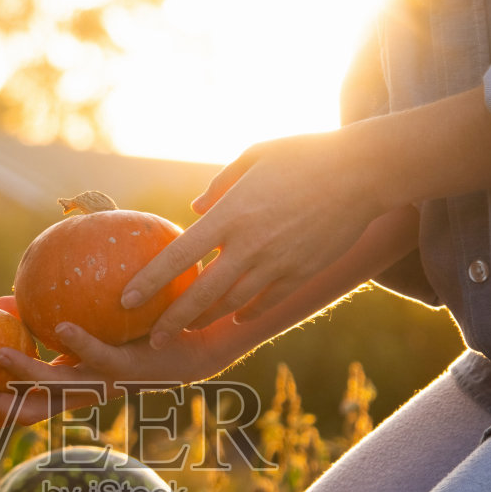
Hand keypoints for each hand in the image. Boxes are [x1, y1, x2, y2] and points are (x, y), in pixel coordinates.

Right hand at [0, 316, 245, 428]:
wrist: (202, 336)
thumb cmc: (139, 324)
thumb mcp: (86, 317)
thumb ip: (43, 313)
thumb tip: (2, 298)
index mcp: (68, 384)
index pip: (13, 406)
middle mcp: (84, 392)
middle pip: (26, 413)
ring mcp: (107, 384)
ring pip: (59, 389)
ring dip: (26, 376)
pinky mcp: (134, 369)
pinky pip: (102, 357)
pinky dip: (80, 344)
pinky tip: (60, 329)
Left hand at [120, 126, 392, 346]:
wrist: (364, 172)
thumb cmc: (306, 155)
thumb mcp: (256, 155)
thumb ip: (220, 185)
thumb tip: (195, 210)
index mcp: (233, 213)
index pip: (179, 256)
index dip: (150, 282)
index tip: (126, 300)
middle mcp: (251, 245)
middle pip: (202, 294)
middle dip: (172, 320)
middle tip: (151, 336)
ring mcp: (278, 263)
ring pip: (233, 304)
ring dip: (207, 319)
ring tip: (187, 326)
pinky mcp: (302, 273)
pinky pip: (267, 302)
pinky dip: (246, 312)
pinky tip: (233, 316)